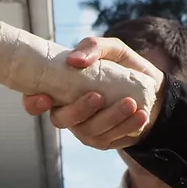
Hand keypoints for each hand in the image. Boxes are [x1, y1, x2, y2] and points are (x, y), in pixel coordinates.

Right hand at [18, 37, 163, 149]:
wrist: (153, 90)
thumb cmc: (124, 68)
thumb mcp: (112, 49)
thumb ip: (93, 46)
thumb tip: (75, 60)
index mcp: (60, 90)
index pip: (34, 101)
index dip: (33, 103)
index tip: (46, 97)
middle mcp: (67, 112)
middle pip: (60, 120)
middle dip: (78, 110)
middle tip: (98, 96)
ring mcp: (84, 129)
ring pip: (88, 131)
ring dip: (110, 118)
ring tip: (131, 103)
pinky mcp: (104, 141)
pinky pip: (110, 139)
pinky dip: (126, 126)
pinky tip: (140, 115)